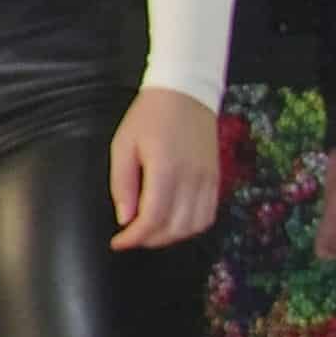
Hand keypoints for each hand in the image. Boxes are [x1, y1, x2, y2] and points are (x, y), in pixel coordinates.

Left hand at [113, 88, 224, 249]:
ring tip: (150, 232)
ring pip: (194, 226)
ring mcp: (208, 180)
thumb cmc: (149, 117)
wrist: (185, 94)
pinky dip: (191, 227)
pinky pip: (209, 214)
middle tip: (131, 237)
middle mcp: (192, 179)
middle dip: (150, 240)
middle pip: (175, 227)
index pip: (153, 218)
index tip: (119, 242)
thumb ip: (122, 184)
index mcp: (166, 170)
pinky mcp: (216, 179)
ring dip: (171, 237)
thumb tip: (125, 219)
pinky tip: (174, 223)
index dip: (135, 237)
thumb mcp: (123, 145)